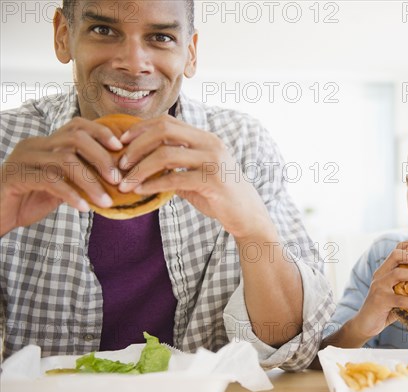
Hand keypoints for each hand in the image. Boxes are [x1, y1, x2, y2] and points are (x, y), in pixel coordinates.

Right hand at [1, 117, 121, 235]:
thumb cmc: (29, 200)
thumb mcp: (61, 186)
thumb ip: (80, 177)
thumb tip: (114, 178)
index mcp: (46, 143)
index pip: (77, 125)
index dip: (101, 133)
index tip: (120, 148)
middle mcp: (35, 145)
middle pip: (75, 138)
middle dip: (101, 158)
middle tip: (117, 179)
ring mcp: (24, 158)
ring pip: (65, 160)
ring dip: (91, 181)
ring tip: (106, 200)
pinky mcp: (16, 177)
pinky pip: (50, 181)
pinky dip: (71, 194)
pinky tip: (84, 207)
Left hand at [117, 115, 271, 239]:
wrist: (247, 215)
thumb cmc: (220, 196)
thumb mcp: (196, 176)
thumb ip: (174, 168)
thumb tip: (143, 166)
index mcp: (205, 138)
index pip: (167, 122)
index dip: (140, 129)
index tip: (122, 143)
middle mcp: (210, 144)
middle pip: (164, 131)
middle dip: (136, 146)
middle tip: (121, 163)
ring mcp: (213, 161)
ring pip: (166, 154)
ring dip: (140, 168)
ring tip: (125, 181)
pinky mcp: (213, 181)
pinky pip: (175, 179)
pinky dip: (153, 185)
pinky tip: (140, 192)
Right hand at [350, 236, 407, 338]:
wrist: (365, 324)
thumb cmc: (384, 309)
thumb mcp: (397, 293)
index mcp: (384, 270)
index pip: (397, 249)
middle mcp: (380, 275)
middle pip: (396, 255)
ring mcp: (379, 286)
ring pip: (398, 274)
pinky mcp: (380, 300)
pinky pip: (400, 299)